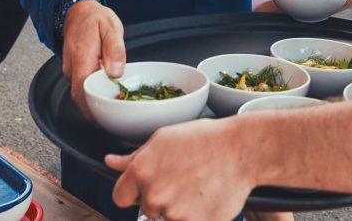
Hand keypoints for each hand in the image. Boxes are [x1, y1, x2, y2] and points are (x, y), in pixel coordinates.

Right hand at [61, 0, 124, 120]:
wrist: (78, 11)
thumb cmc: (95, 18)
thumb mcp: (111, 27)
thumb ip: (115, 49)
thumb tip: (116, 71)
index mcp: (81, 57)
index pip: (82, 91)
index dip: (91, 110)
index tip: (105, 120)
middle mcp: (72, 67)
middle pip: (80, 97)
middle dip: (94, 112)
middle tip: (114, 119)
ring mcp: (71, 70)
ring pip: (80, 93)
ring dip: (94, 103)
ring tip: (113, 109)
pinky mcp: (73, 70)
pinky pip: (81, 86)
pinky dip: (92, 93)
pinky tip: (106, 95)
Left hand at [107, 118, 251, 219]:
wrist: (241, 150)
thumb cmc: (205, 140)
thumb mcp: (163, 139)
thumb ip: (134, 157)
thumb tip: (111, 162)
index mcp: (141, 171)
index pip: (120, 196)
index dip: (134, 192)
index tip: (146, 187)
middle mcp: (153, 194)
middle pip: (146, 208)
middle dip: (161, 198)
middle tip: (182, 180)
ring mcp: (174, 213)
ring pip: (168, 218)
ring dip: (180, 208)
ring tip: (197, 186)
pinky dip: (196, 216)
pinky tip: (205, 197)